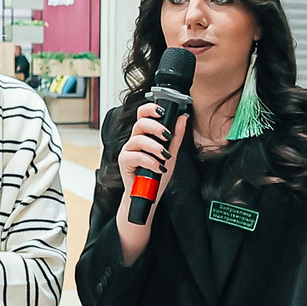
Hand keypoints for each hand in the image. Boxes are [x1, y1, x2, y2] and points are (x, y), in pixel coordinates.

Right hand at [113, 105, 179, 261]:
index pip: (143, 115)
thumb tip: (183, 118)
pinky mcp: (124, 162)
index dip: (150, 108)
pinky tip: (158, 168)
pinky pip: (135, 156)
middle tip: (167, 135)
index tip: (162, 111)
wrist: (148, 197)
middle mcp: (135, 140)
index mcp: (145, 135)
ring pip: (138, 139)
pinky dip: (149, 161)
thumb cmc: (157, 176)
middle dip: (155, 126)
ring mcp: (128, 151)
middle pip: (140, 123)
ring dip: (154, 147)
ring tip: (165, 157)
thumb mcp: (171, 155)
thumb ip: (176, 137)